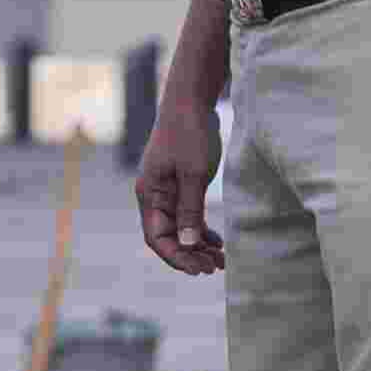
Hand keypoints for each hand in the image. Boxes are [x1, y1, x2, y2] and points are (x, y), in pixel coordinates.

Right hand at [135, 100, 225, 276]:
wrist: (191, 101)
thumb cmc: (190, 133)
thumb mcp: (193, 174)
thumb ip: (191, 210)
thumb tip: (189, 244)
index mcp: (150, 195)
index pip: (158, 238)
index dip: (178, 257)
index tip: (201, 269)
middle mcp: (153, 196)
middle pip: (168, 237)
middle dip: (190, 255)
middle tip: (217, 267)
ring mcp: (166, 191)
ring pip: (180, 228)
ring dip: (198, 245)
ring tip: (220, 259)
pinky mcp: (179, 184)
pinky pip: (187, 215)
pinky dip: (201, 230)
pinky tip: (217, 241)